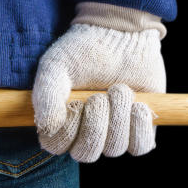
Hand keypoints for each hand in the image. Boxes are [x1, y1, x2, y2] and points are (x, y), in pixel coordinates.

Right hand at [32, 4, 165, 161]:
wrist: (120, 34)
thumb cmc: (82, 51)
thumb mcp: (55, 66)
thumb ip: (46, 96)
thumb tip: (48, 127)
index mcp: (60, 122)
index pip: (58, 146)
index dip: (68, 129)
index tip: (76, 103)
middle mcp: (86, 133)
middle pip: (87, 153)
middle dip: (96, 124)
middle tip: (100, 96)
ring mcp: (114, 133)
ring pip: (114, 148)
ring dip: (118, 117)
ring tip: (119, 89)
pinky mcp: (139, 128)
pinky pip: (141, 146)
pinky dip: (139, 127)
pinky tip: (138, 105)